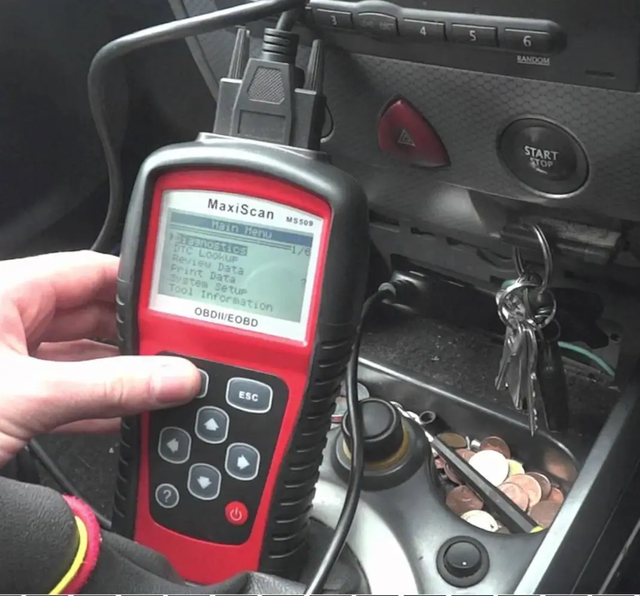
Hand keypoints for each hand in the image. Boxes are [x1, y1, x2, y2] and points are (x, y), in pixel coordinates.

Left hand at [0, 251, 199, 465]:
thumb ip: (107, 388)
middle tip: (175, 351)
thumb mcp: (28, 395)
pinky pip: (66, 393)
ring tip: (159, 384)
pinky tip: (126, 415)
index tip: (176, 303)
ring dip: (118, 376)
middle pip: (92, 317)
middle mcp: (9, 321)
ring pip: (81, 359)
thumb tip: (172, 377)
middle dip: (134, 336)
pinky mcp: (11, 399)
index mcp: (7, 292)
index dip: (136, 285)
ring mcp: (10, 362)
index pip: (89, 271)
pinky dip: (96, 405)